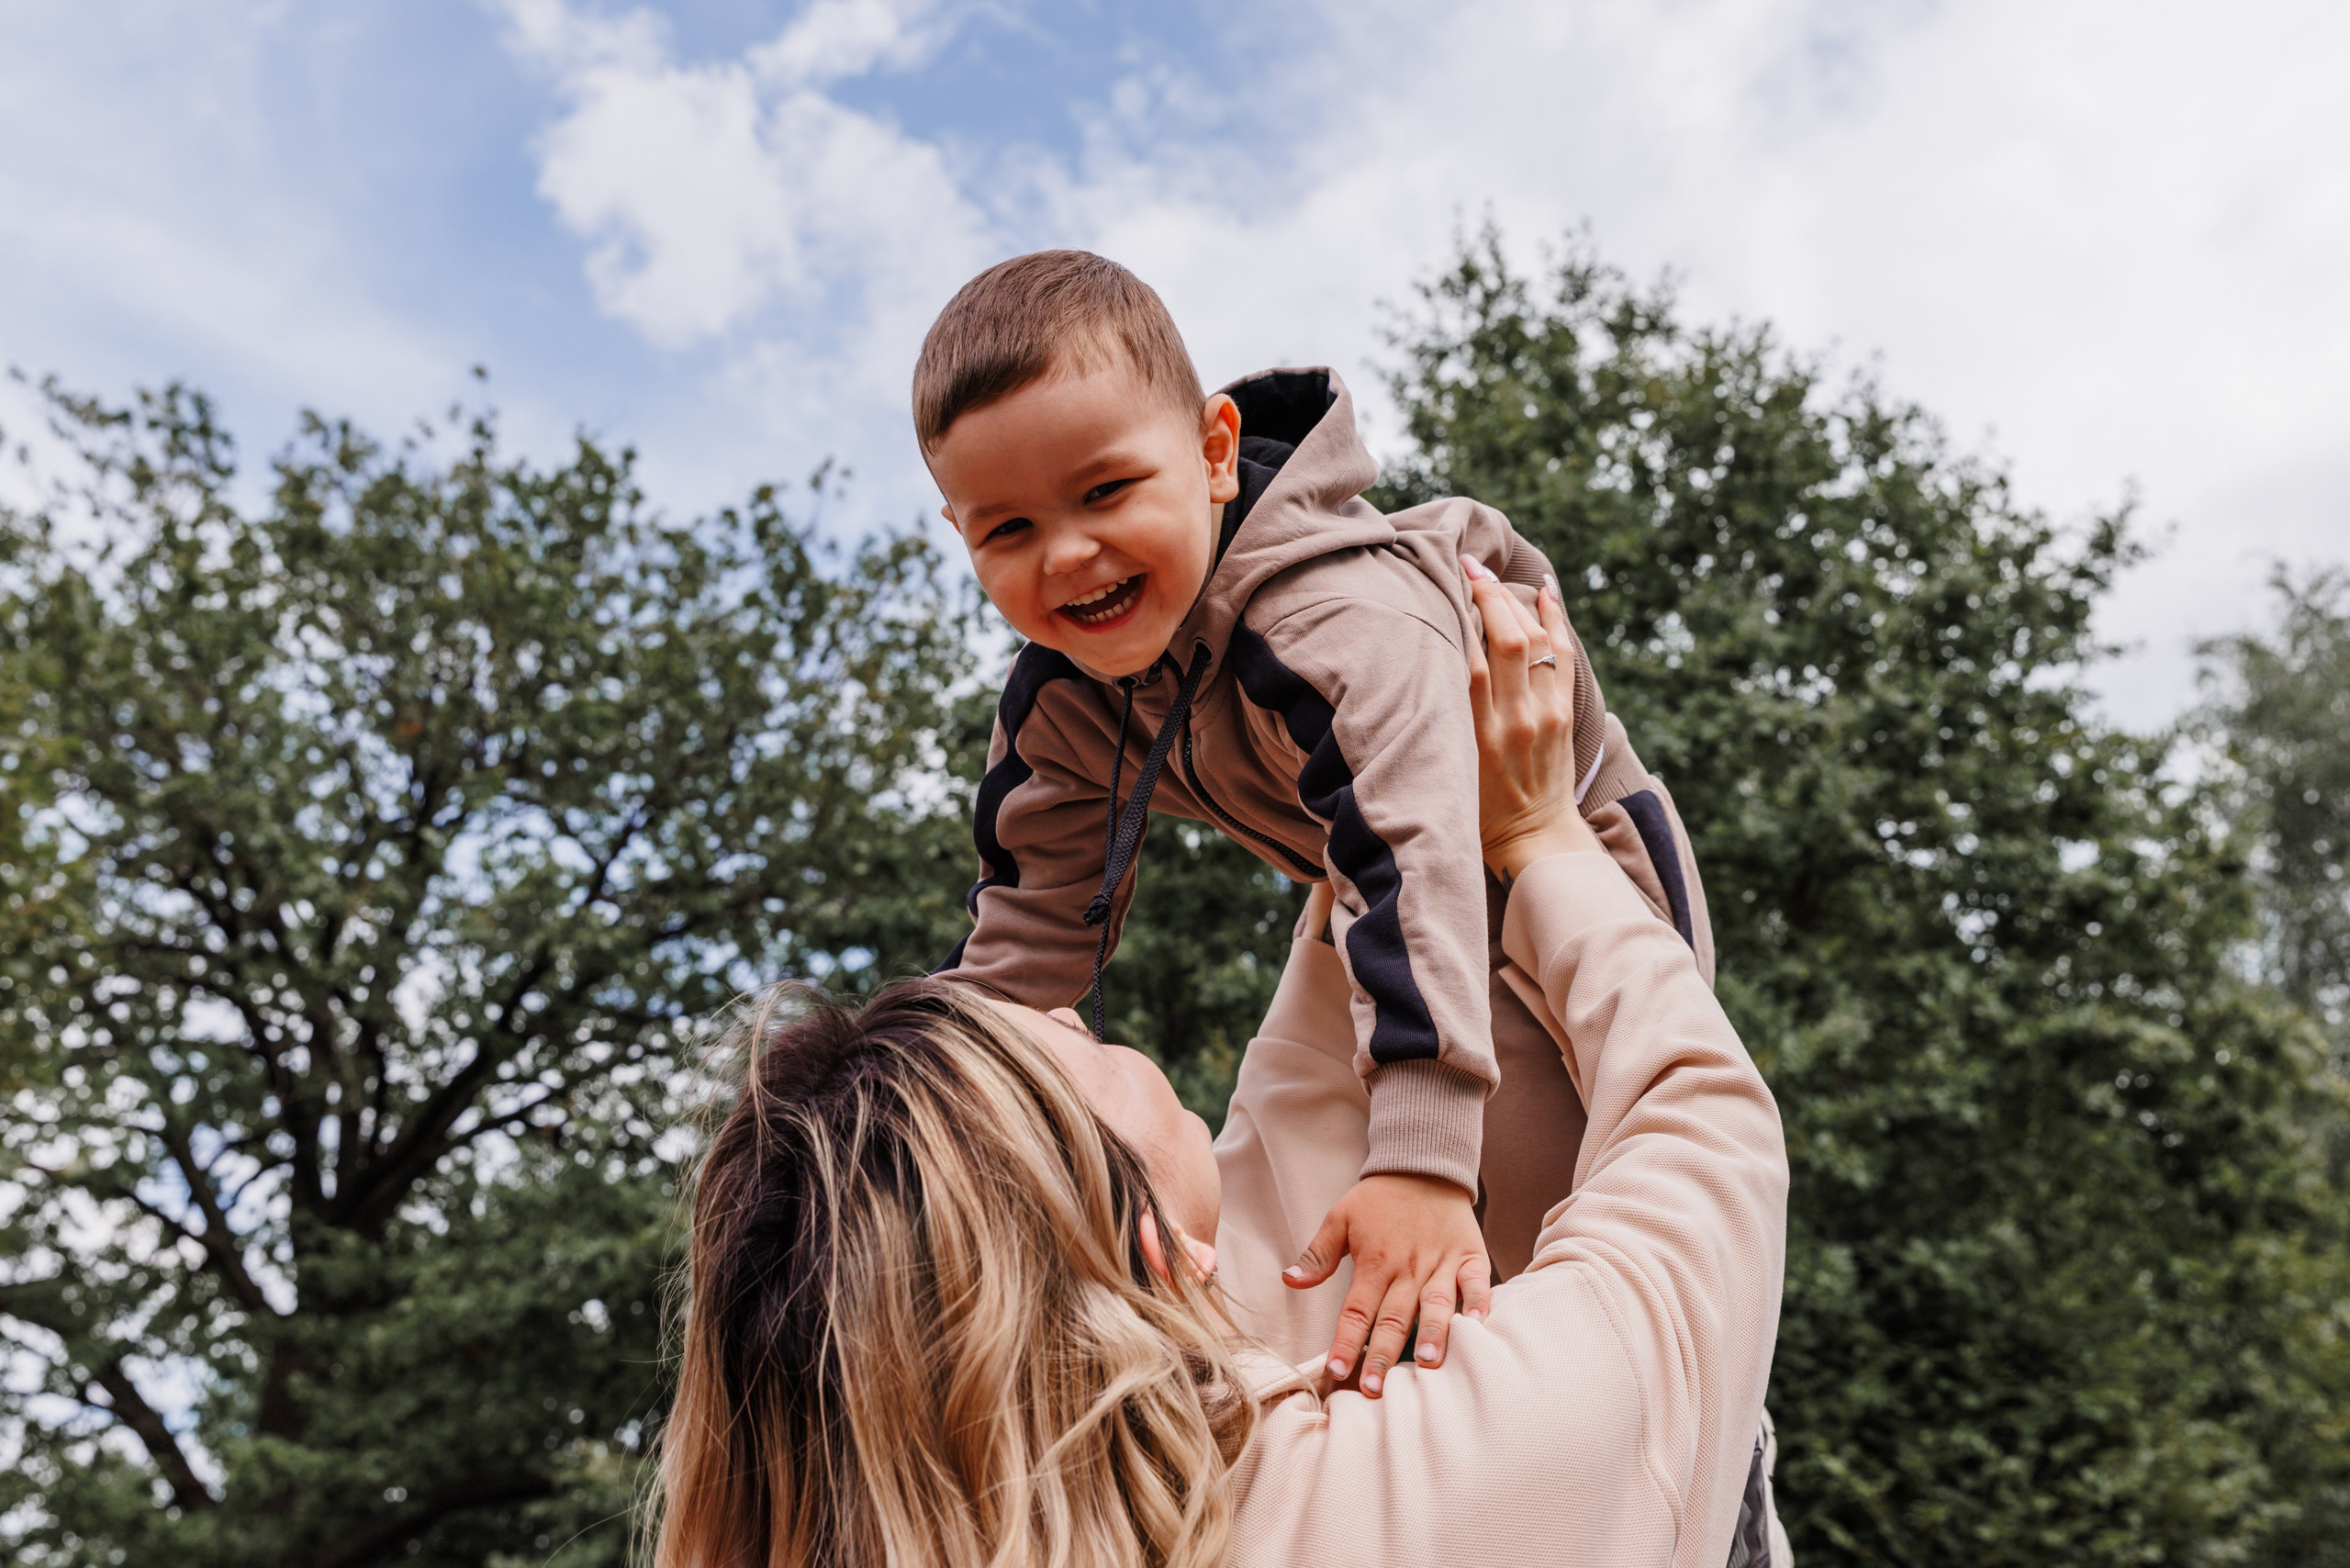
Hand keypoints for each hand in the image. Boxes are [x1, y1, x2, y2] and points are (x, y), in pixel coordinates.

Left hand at [1282, 1173, 1492, 1395]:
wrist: (1423, 1163)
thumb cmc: (1379, 1199)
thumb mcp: (1340, 1218)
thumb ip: (1317, 1254)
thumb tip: (1288, 1280)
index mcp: (1373, 1262)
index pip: (1355, 1310)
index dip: (1346, 1343)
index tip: (1337, 1372)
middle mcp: (1407, 1267)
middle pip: (1394, 1317)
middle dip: (1383, 1355)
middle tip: (1376, 1389)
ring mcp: (1440, 1262)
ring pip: (1435, 1303)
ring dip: (1433, 1334)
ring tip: (1430, 1364)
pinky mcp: (1469, 1255)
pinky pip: (1476, 1281)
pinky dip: (1478, 1301)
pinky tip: (1477, 1324)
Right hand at [1462, 556, 1599, 876]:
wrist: (1532, 838)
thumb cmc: (1476, 806)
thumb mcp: (1447, 764)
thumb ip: (1441, 717)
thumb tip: (1427, 660)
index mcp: (1476, 733)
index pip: (1469, 657)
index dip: (1459, 613)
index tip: (1443, 582)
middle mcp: (1513, 719)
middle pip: (1505, 638)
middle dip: (1487, 594)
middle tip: (1467, 564)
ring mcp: (1544, 714)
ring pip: (1534, 640)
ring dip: (1514, 599)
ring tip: (1492, 573)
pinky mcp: (1563, 713)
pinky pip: (1562, 654)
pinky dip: (1554, 619)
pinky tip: (1545, 591)